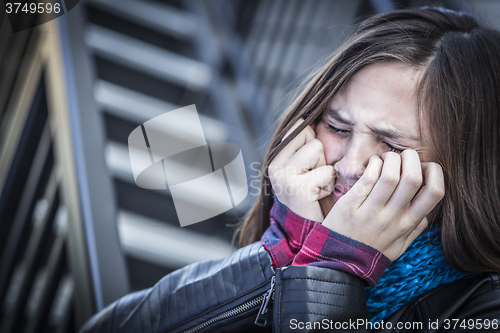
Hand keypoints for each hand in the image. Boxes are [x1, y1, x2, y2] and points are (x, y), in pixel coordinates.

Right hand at [268, 118, 334, 221]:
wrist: (305, 232)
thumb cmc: (312, 197)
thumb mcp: (306, 167)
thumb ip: (306, 145)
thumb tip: (314, 114)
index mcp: (275, 156)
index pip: (301, 127)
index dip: (314, 146)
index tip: (310, 168)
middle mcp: (274, 163)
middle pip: (312, 138)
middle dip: (320, 159)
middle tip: (313, 180)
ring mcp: (283, 174)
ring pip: (318, 149)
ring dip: (325, 171)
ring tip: (316, 188)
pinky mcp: (296, 187)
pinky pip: (326, 171)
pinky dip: (328, 185)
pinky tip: (317, 197)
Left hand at [322, 150, 444, 260]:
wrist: (338, 262)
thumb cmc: (370, 252)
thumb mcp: (399, 246)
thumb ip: (415, 230)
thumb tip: (427, 213)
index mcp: (407, 224)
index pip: (434, 193)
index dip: (435, 172)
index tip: (425, 168)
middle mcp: (392, 217)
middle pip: (412, 178)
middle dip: (412, 158)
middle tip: (405, 156)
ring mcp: (371, 211)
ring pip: (390, 175)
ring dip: (391, 158)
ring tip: (387, 158)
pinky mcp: (350, 205)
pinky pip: (367, 178)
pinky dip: (374, 164)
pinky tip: (373, 163)